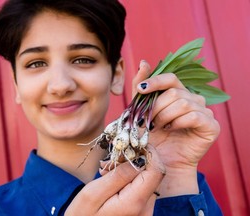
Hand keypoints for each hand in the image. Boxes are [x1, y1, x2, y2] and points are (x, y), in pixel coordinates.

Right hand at [65, 145, 164, 215]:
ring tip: (106, 173)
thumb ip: (118, 175)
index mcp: (135, 203)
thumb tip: (139, 158)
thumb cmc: (82, 215)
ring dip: (129, 170)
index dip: (149, 153)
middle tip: (110, 162)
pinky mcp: (140, 211)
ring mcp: (144, 212)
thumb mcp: (94, 193)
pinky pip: (140, 189)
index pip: (156, 171)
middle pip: (152, 174)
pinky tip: (111, 182)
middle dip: (135, 161)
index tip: (134, 144)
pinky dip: (128, 180)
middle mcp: (146, 209)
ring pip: (146, 180)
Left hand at [132, 60, 219, 196]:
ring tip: (158, 127)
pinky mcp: (211, 126)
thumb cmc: (152, 137)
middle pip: (174, 92)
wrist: (162, 162)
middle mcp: (193, 99)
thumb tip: (144, 62)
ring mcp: (204, 112)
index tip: (141, 90)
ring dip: (165, 116)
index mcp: (178, 94)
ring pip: (183, 103)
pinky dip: (179, 123)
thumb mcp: (142, 110)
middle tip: (148, 122)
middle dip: (156, 107)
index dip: (155, 81)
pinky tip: (172, 130)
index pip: (170, 78)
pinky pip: (195, 116)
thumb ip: (142, 88)